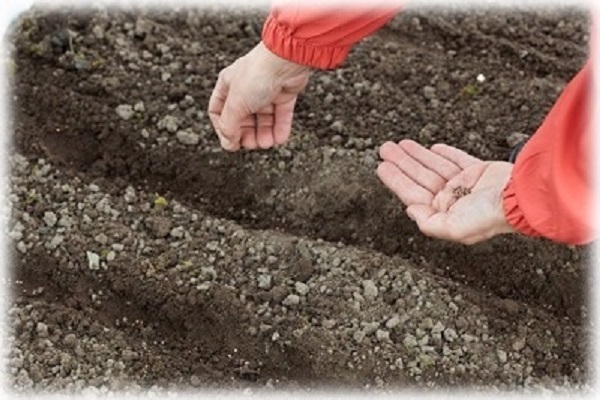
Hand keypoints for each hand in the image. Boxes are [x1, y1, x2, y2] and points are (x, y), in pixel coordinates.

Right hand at [208, 42, 309, 150]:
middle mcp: (246, 88)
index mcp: (228, 85)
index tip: (231, 141)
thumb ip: (229, 127)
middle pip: (243, 118)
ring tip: (267, 143)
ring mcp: (266, 91)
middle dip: (247, 134)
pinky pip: (280, 115)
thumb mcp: (236, 104)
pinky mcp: (284, 94)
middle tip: (252, 144)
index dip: (223, 129)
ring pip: (263, 119)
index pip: (218, 112)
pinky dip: (280, 128)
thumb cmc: (257, 75)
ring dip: (264, 134)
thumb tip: (228, 145)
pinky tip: (279, 139)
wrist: (286, 60)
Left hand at [376, 140, 515, 244]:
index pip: (413, 194)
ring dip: (417, 155)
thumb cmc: (490, 216)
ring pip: (434, 167)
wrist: (522, 197)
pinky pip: (457, 160)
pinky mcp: (480, 171)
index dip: (396, 180)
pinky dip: (444, 153)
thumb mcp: (454, 229)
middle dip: (402, 163)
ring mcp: (466, 185)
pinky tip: (432, 148)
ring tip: (399, 143)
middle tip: (385, 148)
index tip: (382, 167)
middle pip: (420, 178)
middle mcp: (453, 200)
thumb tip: (410, 210)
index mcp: (444, 214)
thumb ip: (429, 223)